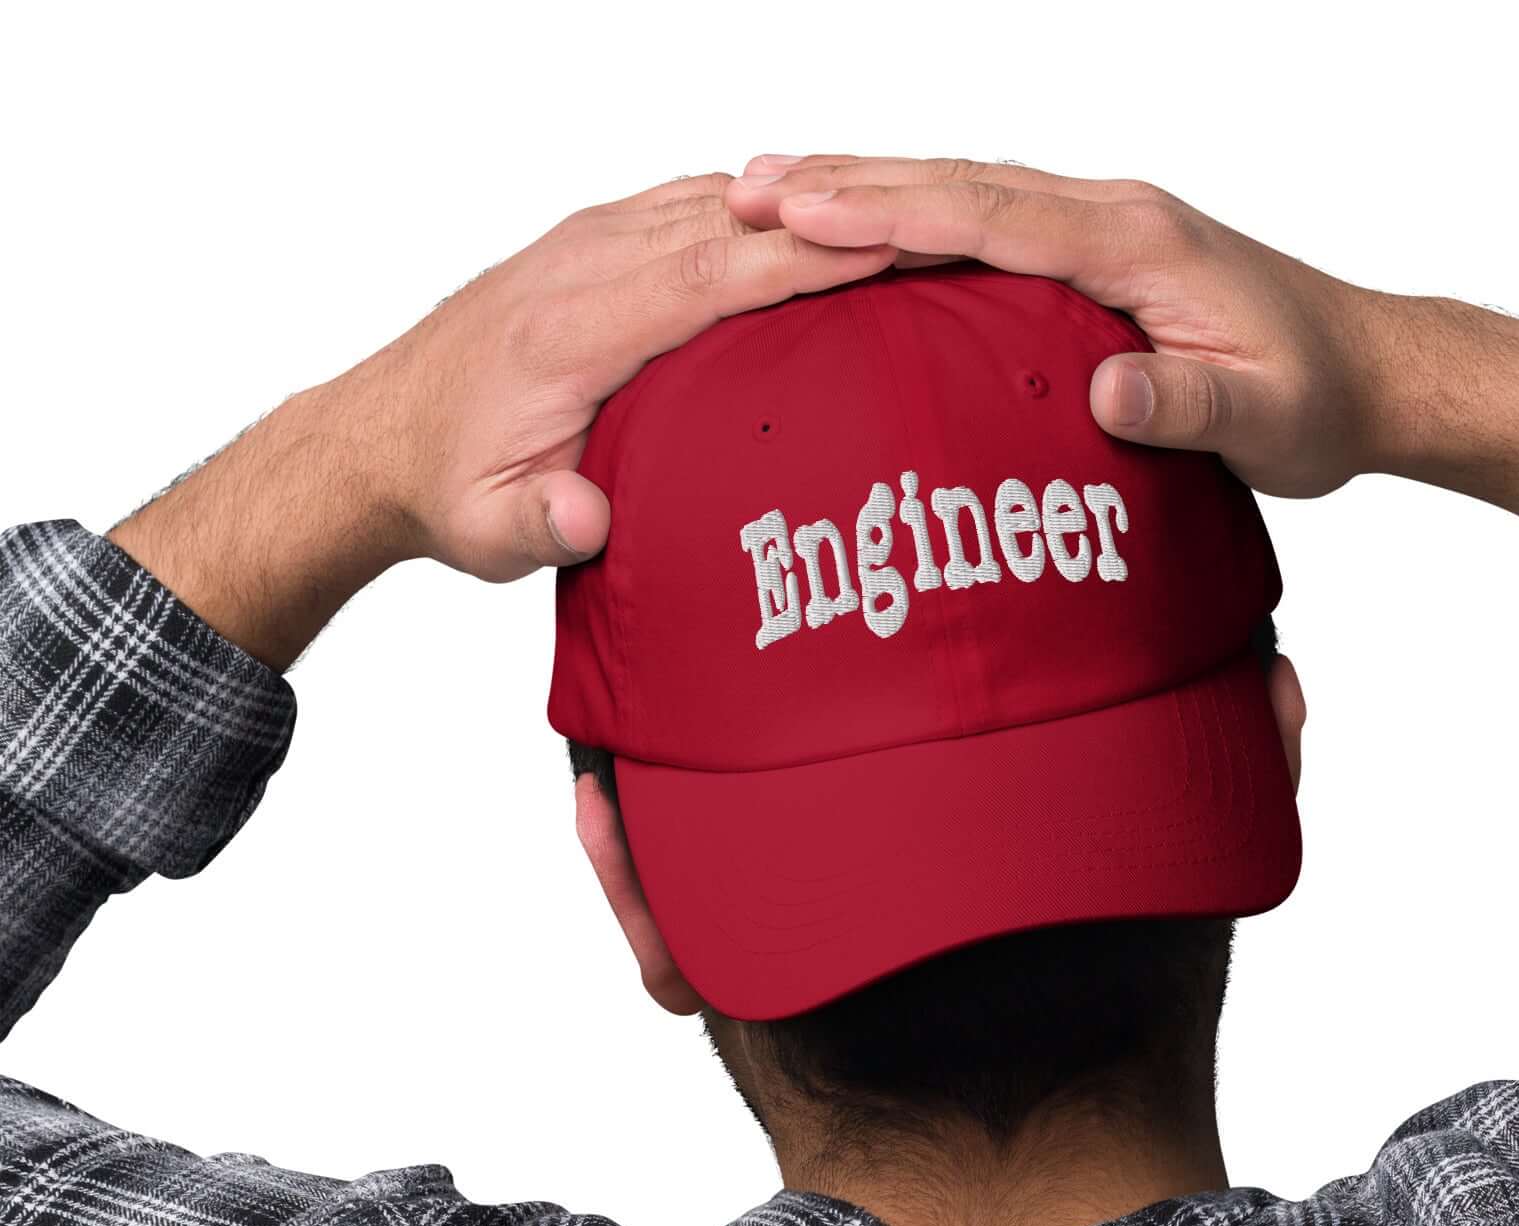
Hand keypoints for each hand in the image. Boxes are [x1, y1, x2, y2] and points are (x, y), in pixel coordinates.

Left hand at [111, 176, 893, 665]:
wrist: (378, 436)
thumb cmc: (446, 484)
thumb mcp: (485, 529)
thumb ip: (538, 523)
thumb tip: (587, 519)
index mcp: (570, 328)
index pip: (706, 275)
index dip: (800, 258)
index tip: (887, 244)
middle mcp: (583, 265)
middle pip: (731, 222)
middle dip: (836, 218)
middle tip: (940, 221)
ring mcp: (592, 244)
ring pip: (718, 203)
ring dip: (810, 207)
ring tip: (910, 217)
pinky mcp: (600, 245)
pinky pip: (698, 210)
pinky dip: (767, 213)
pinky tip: (825, 229)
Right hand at [725, 156, 1518, 522]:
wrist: (1369, 372)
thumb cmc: (1318, 398)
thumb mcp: (1267, 418)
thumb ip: (1191, 401)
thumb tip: (1109, 388)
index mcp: (1136, 241)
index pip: (992, 213)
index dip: (890, 209)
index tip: (800, 207)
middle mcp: (1112, 214)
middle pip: (960, 183)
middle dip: (849, 181)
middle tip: (744, 185)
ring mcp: (1103, 227)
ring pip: (967, 194)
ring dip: (871, 190)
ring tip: (772, 193)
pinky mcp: (1098, 256)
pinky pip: (989, 226)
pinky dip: (918, 220)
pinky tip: (867, 237)